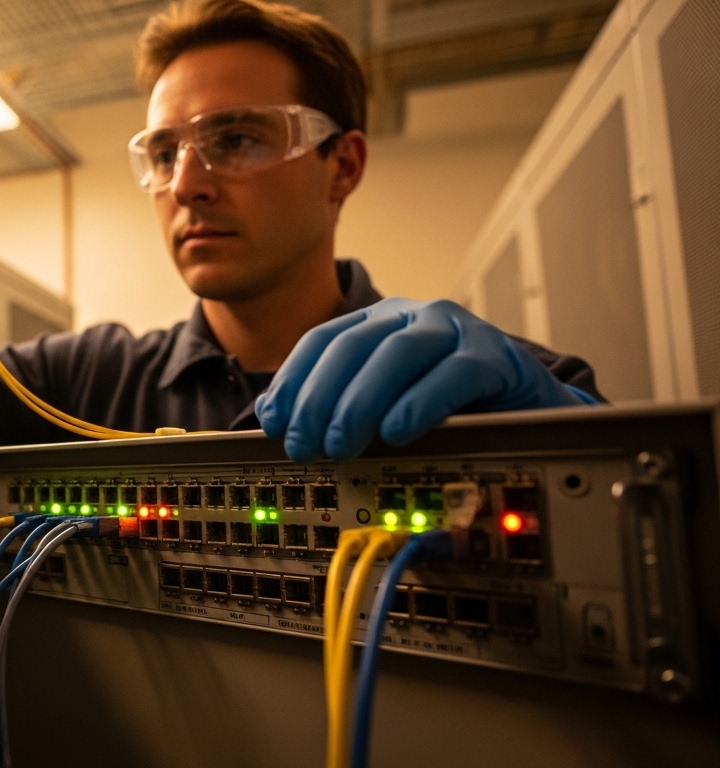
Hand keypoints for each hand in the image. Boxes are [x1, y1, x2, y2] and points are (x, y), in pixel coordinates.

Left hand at [255, 298, 593, 462]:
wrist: (528, 403)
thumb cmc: (449, 404)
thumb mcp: (387, 400)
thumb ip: (338, 404)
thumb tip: (277, 420)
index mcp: (380, 321)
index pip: (322, 341)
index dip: (294, 381)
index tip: (274, 423)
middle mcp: (413, 316)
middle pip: (352, 347)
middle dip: (319, 399)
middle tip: (305, 445)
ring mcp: (456, 330)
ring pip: (397, 354)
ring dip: (360, 402)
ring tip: (341, 444)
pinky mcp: (495, 354)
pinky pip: (453, 374)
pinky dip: (420, 403)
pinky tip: (398, 431)